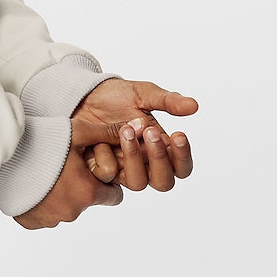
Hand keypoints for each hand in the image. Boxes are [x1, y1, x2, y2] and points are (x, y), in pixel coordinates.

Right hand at [13, 118, 125, 229]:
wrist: (2, 151)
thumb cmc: (42, 140)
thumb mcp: (78, 131)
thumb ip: (109, 133)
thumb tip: (141, 126)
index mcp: (88, 192)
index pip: (112, 195)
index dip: (105, 180)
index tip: (92, 166)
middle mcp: (72, 211)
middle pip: (87, 200)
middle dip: (81, 185)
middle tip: (64, 163)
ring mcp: (49, 219)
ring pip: (65, 208)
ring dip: (60, 193)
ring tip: (45, 169)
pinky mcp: (30, 221)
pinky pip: (42, 215)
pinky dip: (40, 201)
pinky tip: (32, 182)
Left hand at [75, 79, 197, 190]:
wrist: (82, 94)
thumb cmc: (115, 97)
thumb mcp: (142, 94)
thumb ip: (167, 101)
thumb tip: (194, 105)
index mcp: (160, 148)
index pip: (181, 167)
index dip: (183, 156)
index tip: (178, 134)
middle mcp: (144, 164)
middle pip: (163, 182)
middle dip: (159, 158)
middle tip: (150, 131)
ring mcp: (122, 169)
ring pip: (137, 183)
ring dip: (134, 157)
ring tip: (126, 129)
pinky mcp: (100, 169)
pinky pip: (108, 175)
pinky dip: (106, 157)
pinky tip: (100, 138)